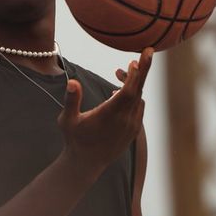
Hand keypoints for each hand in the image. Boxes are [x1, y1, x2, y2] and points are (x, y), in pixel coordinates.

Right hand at [57, 48, 153, 174]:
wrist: (86, 164)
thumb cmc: (74, 140)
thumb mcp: (67, 120)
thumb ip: (71, 100)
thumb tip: (73, 82)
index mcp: (110, 115)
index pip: (129, 90)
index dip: (136, 73)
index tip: (139, 58)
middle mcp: (124, 120)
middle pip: (138, 90)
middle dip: (142, 70)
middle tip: (148, 51)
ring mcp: (131, 126)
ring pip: (138, 98)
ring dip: (133, 83)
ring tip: (118, 73)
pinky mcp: (133, 131)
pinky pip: (139, 107)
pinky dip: (134, 96)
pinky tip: (120, 92)